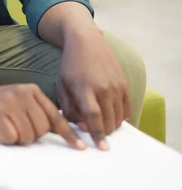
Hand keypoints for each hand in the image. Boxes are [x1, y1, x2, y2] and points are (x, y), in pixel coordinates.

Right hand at [0, 83, 85, 148]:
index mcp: (32, 91)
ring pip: (26, 136)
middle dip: (29, 136)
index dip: (68, 134)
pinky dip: (3, 139)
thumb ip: (38, 114)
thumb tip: (61, 132)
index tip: (80, 148)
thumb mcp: (21, 104)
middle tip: (14, 127)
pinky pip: (10, 138)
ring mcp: (8, 101)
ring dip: (15, 138)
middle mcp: (22, 93)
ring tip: (4, 126)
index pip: (55, 116)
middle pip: (40, 131)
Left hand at [58, 28, 131, 148]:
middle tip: (98, 135)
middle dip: (104, 132)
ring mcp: (115, 85)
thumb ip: (69, 109)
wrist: (87, 41)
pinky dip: (122, 116)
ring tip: (104, 125)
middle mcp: (102, 87)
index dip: (97, 134)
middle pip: (108, 120)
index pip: (93, 117)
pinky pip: (127, 107)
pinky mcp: (124, 83)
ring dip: (113, 126)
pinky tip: (113, 115)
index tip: (101, 147)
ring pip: (119, 116)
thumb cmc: (71, 65)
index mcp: (84, 89)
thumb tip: (82, 127)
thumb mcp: (62, 85)